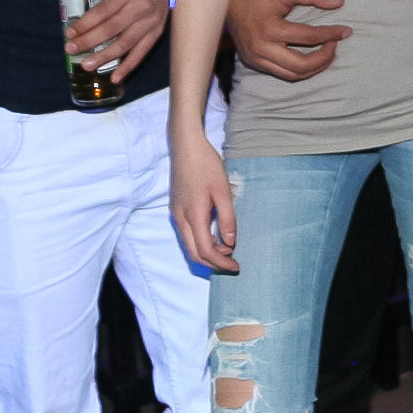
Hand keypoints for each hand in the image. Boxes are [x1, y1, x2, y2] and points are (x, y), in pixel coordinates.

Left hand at [67, 0, 169, 76]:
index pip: (102, 11)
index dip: (85, 24)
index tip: (69, 33)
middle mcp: (140, 8)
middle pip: (111, 29)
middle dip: (89, 41)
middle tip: (71, 50)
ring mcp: (150, 22)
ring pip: (125, 44)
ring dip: (105, 57)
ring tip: (87, 65)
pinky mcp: (157, 32)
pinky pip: (142, 52)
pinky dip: (129, 66)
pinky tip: (115, 78)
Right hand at [171, 133, 239, 271]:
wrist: (186, 146)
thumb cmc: (206, 165)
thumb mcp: (223, 191)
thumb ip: (227, 218)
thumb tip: (230, 242)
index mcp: (193, 215)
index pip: (205, 251)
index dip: (221, 262)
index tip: (236, 266)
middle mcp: (181, 218)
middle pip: (194, 253)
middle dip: (213, 263)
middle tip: (232, 263)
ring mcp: (176, 214)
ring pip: (189, 245)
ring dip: (207, 252)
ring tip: (227, 249)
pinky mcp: (176, 208)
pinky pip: (187, 234)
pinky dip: (200, 241)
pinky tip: (214, 235)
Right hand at [226, 0, 349, 80]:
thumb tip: (339, 3)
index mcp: (270, 29)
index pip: (308, 37)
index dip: (331, 34)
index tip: (346, 31)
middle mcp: (261, 48)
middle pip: (300, 66)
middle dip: (323, 59)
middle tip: (336, 46)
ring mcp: (255, 58)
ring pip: (291, 75)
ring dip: (313, 69)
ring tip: (327, 55)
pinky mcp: (252, 61)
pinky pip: (280, 73)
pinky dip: (298, 70)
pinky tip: (310, 59)